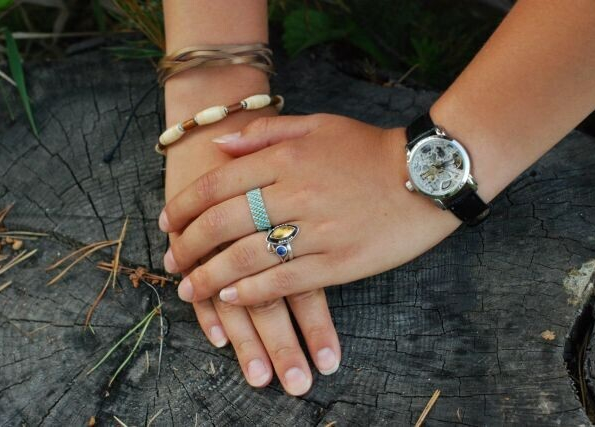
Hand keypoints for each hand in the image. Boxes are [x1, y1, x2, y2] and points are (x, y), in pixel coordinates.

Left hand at [160, 113, 460, 305]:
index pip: (216, 185)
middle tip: (172, 261)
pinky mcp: (338, 263)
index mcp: (285, 158)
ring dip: (210, 277)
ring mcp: (316, 232)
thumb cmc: (369, 149)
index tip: (167, 224)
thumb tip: (220, 146)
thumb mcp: (318, 125)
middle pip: (222, 224)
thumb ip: (265, 132)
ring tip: (188, 289)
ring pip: (246, 258)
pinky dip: (252, 292)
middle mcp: (294, 194)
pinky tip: (230, 299)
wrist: (426, 176)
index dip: (184, 207)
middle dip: (188, 246)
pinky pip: (284, 282)